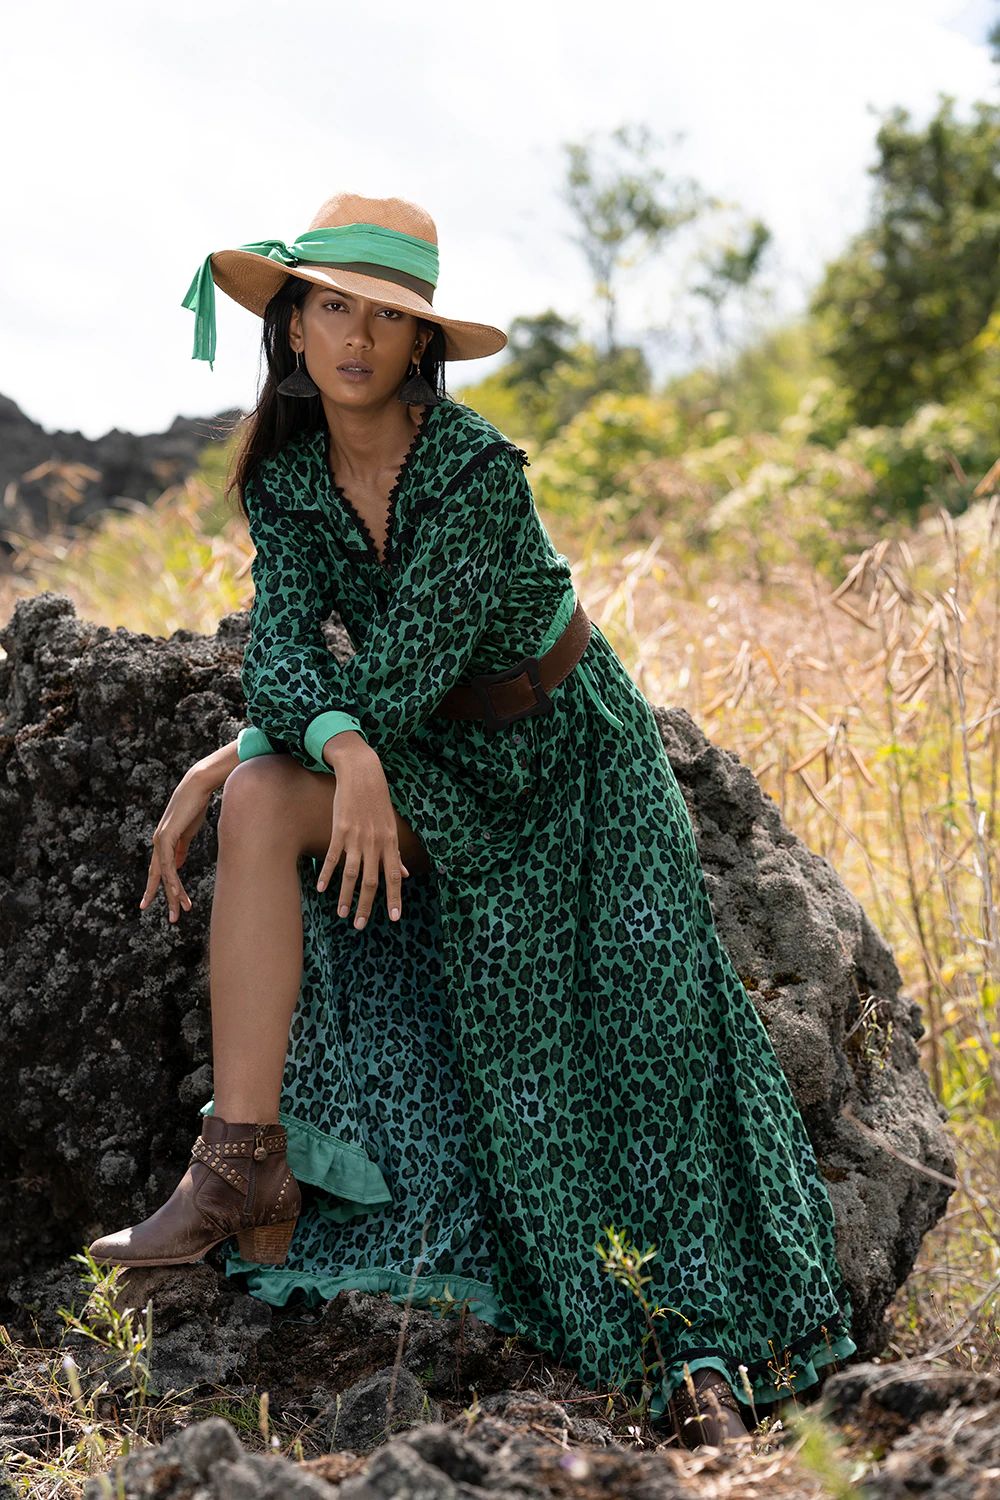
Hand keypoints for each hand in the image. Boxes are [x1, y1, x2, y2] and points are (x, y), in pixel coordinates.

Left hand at [138, 767, 214, 923]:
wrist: (197, 786)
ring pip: (164, 875)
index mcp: (164, 842)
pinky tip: (176, 893)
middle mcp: (158, 843)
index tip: (157, 904)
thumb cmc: (195, 805)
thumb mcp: (188, 832)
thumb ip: (181, 848)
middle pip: (159, 876)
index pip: (160, 870)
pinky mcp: (166, 837)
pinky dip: (172, 881)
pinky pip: (169, 865)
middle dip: (163, 898)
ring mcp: (160, 840)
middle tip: (171, 919)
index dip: (158, 887)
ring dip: (172, 895)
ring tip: (179, 913)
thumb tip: (177, 864)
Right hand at [315, 749, 408, 927]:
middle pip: (371, 881)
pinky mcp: (339, 830)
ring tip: (341, 914)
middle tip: (360, 925)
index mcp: (390, 843)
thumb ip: (396, 853)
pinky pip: (332, 858)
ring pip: (351, 874)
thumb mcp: (391, 827)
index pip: (394, 877)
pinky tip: (322, 889)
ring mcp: (356, 838)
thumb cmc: (378, 802)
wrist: (362, 774)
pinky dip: (327, 875)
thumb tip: (406, 875)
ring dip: (345, 896)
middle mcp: (375, 843)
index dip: (395, 898)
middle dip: (367, 906)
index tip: (394, 918)